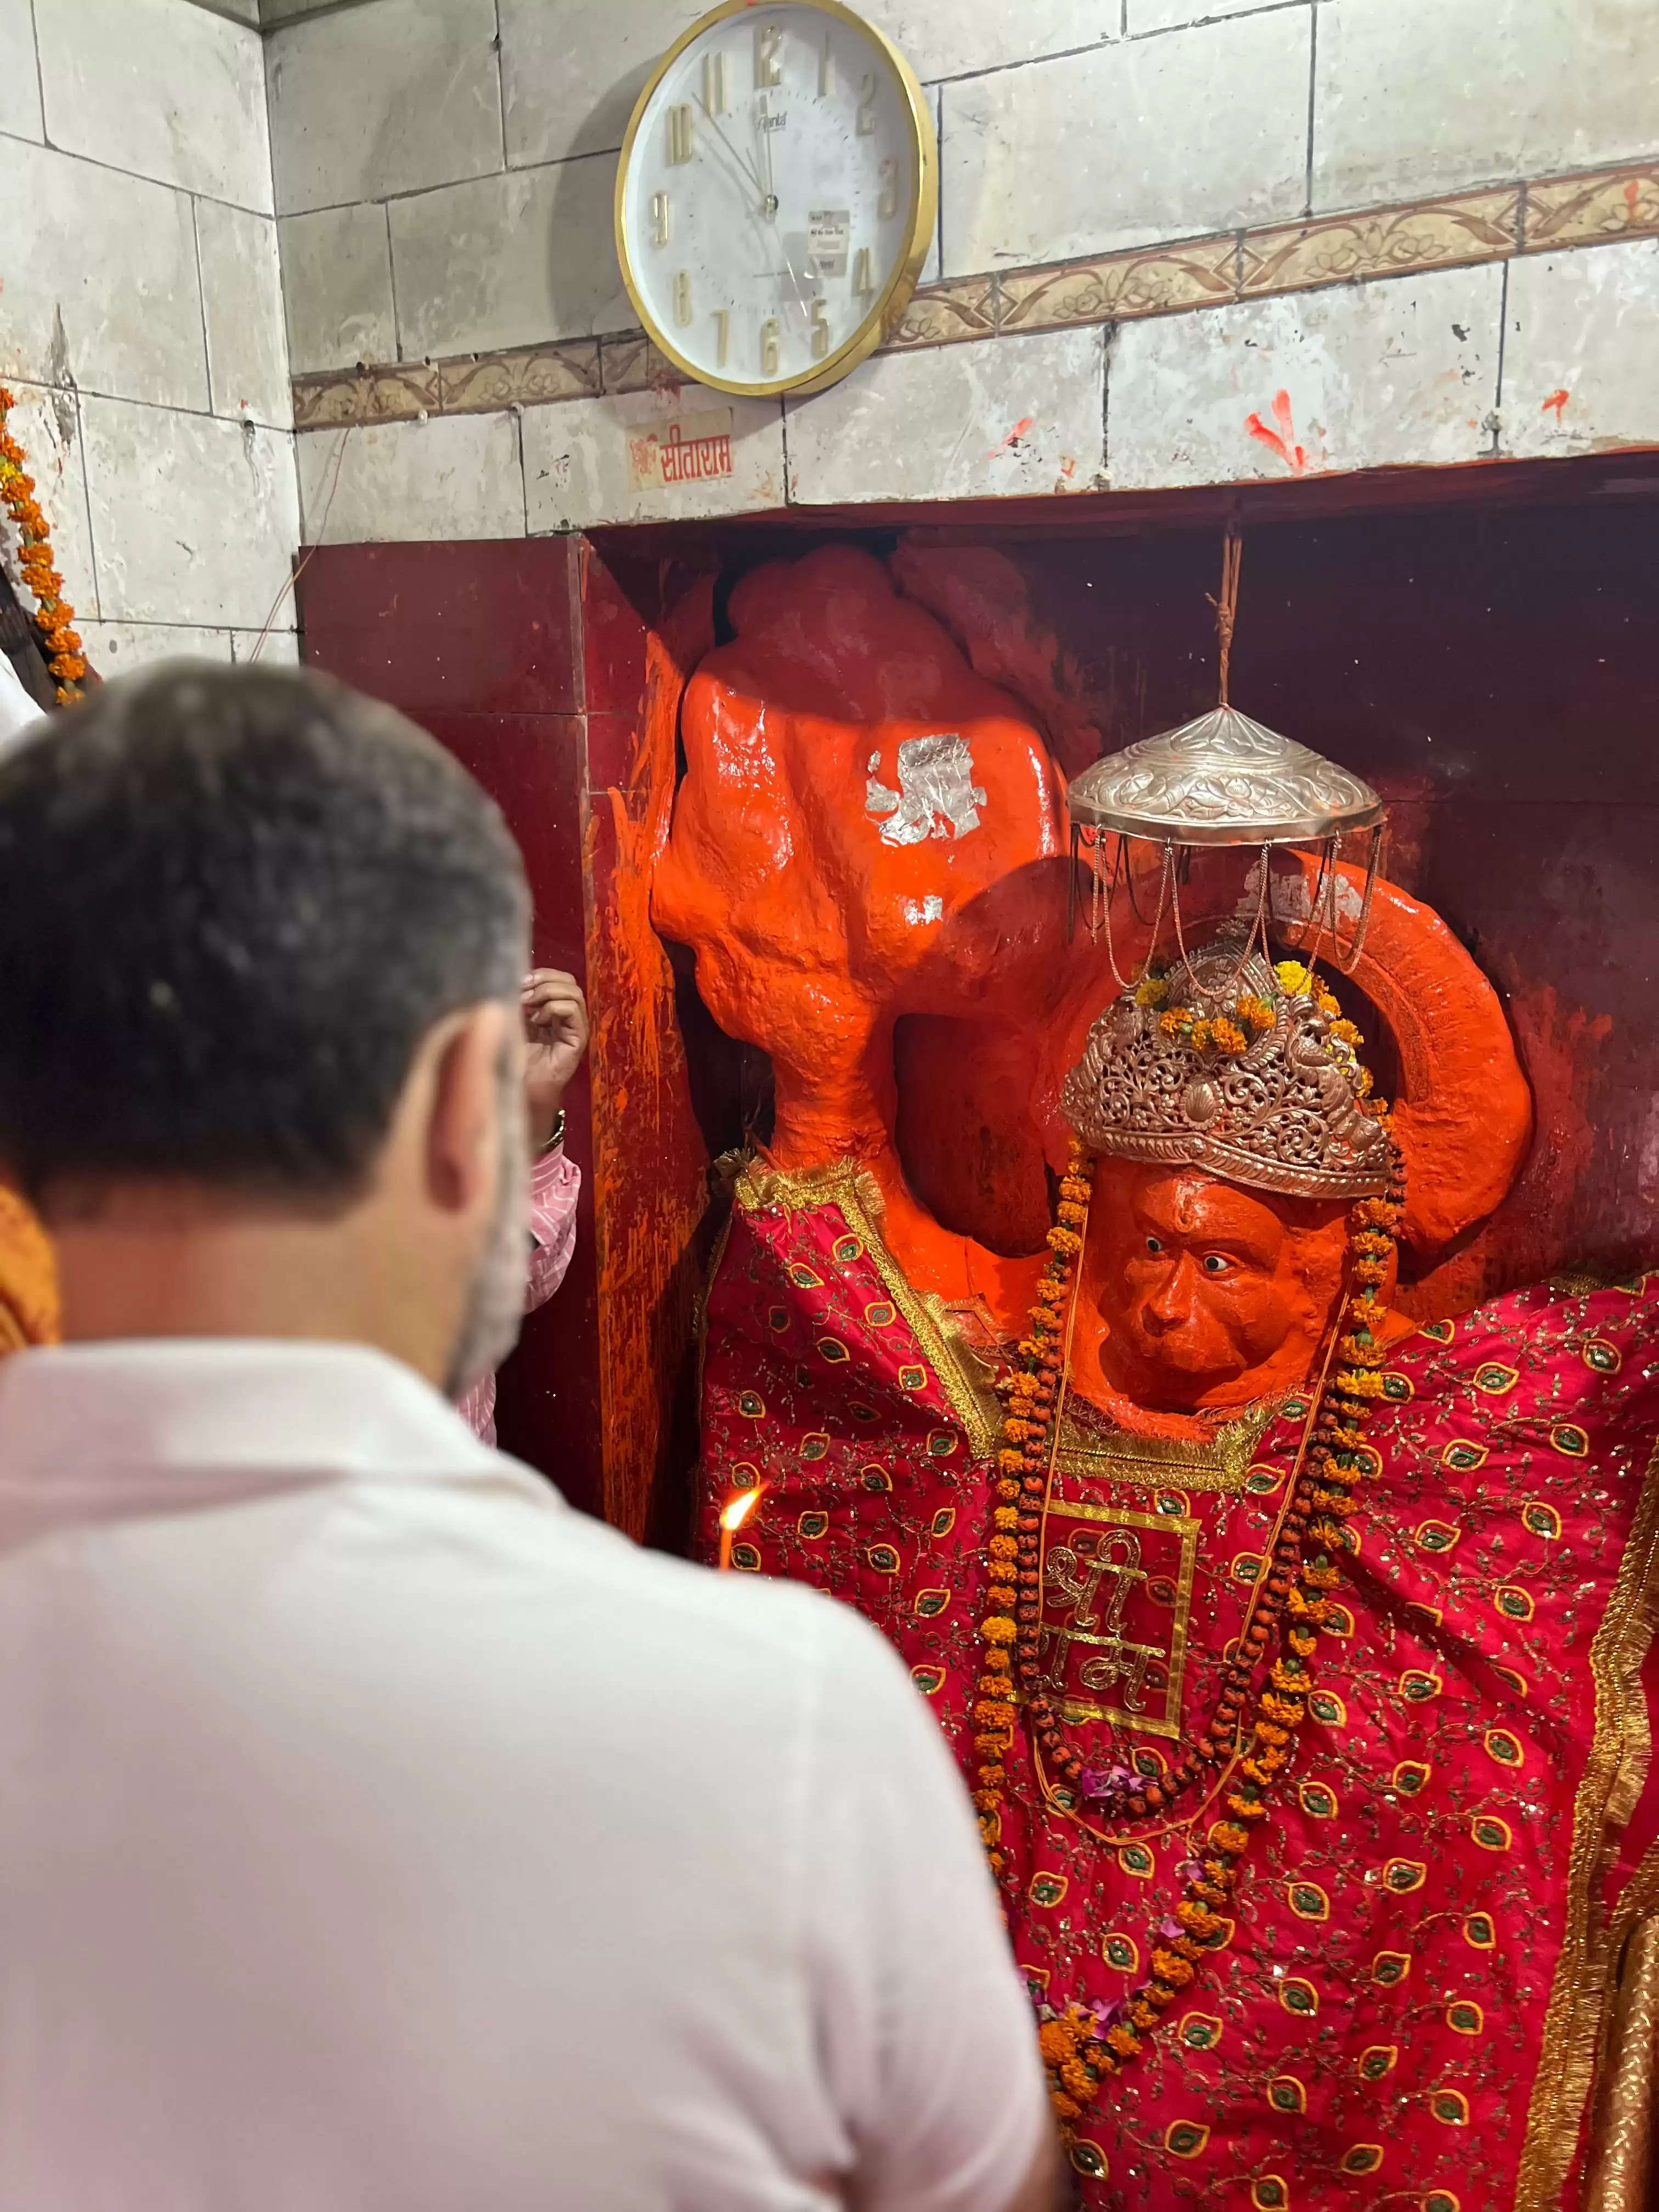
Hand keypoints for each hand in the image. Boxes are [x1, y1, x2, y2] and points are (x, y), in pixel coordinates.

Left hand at [521, 968, 588, 1145]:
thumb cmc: (512, 1055)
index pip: (557, 977)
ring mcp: (575, 1028)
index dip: (540, 973)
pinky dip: (554, 1009)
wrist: (517, 1086)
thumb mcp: (513, 1017)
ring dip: (548, 993)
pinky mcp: (578, 1040)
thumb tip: (519, 975)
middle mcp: (567, 1016)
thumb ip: (520, 997)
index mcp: (552, 1008)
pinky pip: (573, 1010)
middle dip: (544, 980)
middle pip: (568, 980)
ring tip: (529, 1008)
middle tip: (523, 992)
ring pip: (574, 992)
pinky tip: (538, 1022)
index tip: (518, 981)